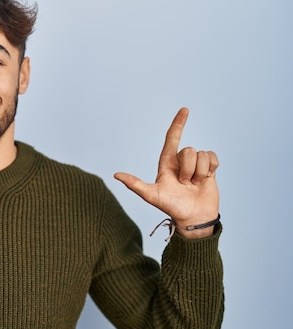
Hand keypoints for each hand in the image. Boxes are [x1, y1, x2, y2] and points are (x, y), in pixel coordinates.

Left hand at [114, 108, 219, 238]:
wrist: (194, 218)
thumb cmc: (171, 207)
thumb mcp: (152, 196)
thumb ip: (135, 184)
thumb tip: (116, 175)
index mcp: (166, 163)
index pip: (172, 138)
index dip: (178, 123)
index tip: (185, 109)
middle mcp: (181, 161)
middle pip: (188, 150)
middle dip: (188, 169)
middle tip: (184, 184)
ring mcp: (196, 165)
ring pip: (201, 155)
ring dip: (199, 172)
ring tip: (194, 185)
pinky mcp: (209, 168)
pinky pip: (213, 158)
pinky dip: (211, 169)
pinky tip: (206, 180)